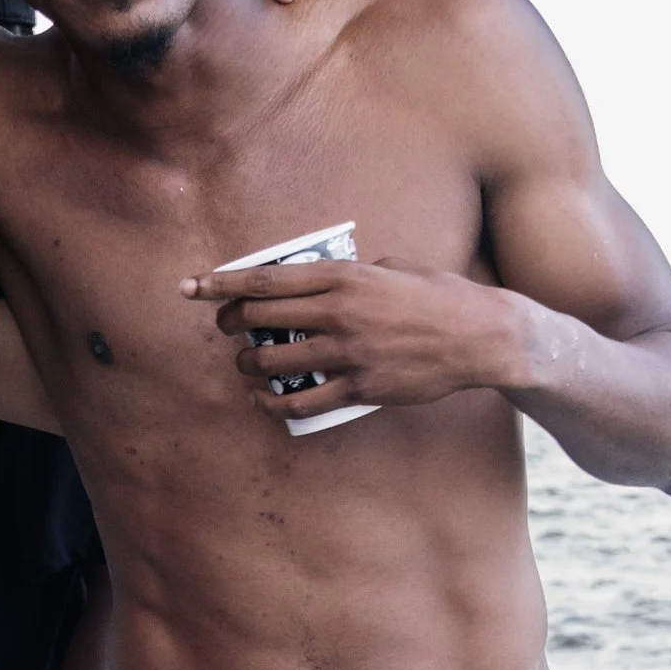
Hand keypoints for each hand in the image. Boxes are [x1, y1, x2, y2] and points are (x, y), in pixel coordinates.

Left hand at [180, 255, 529, 417]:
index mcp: (345, 276)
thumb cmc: (439, 296)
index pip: (265, 279)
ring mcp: (348, 352)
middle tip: (224, 326)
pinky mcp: (360, 387)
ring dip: (248, 364)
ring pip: (273, 361)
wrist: (480, 337)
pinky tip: (264, 402)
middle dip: (230, 323)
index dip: (220, 284)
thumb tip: (325, 279)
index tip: (190, 287)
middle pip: (259, 318)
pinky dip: (274, 403)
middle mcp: (339, 312)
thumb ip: (354, 271)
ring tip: (246, 364)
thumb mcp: (394, 266)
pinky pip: (302, 401)